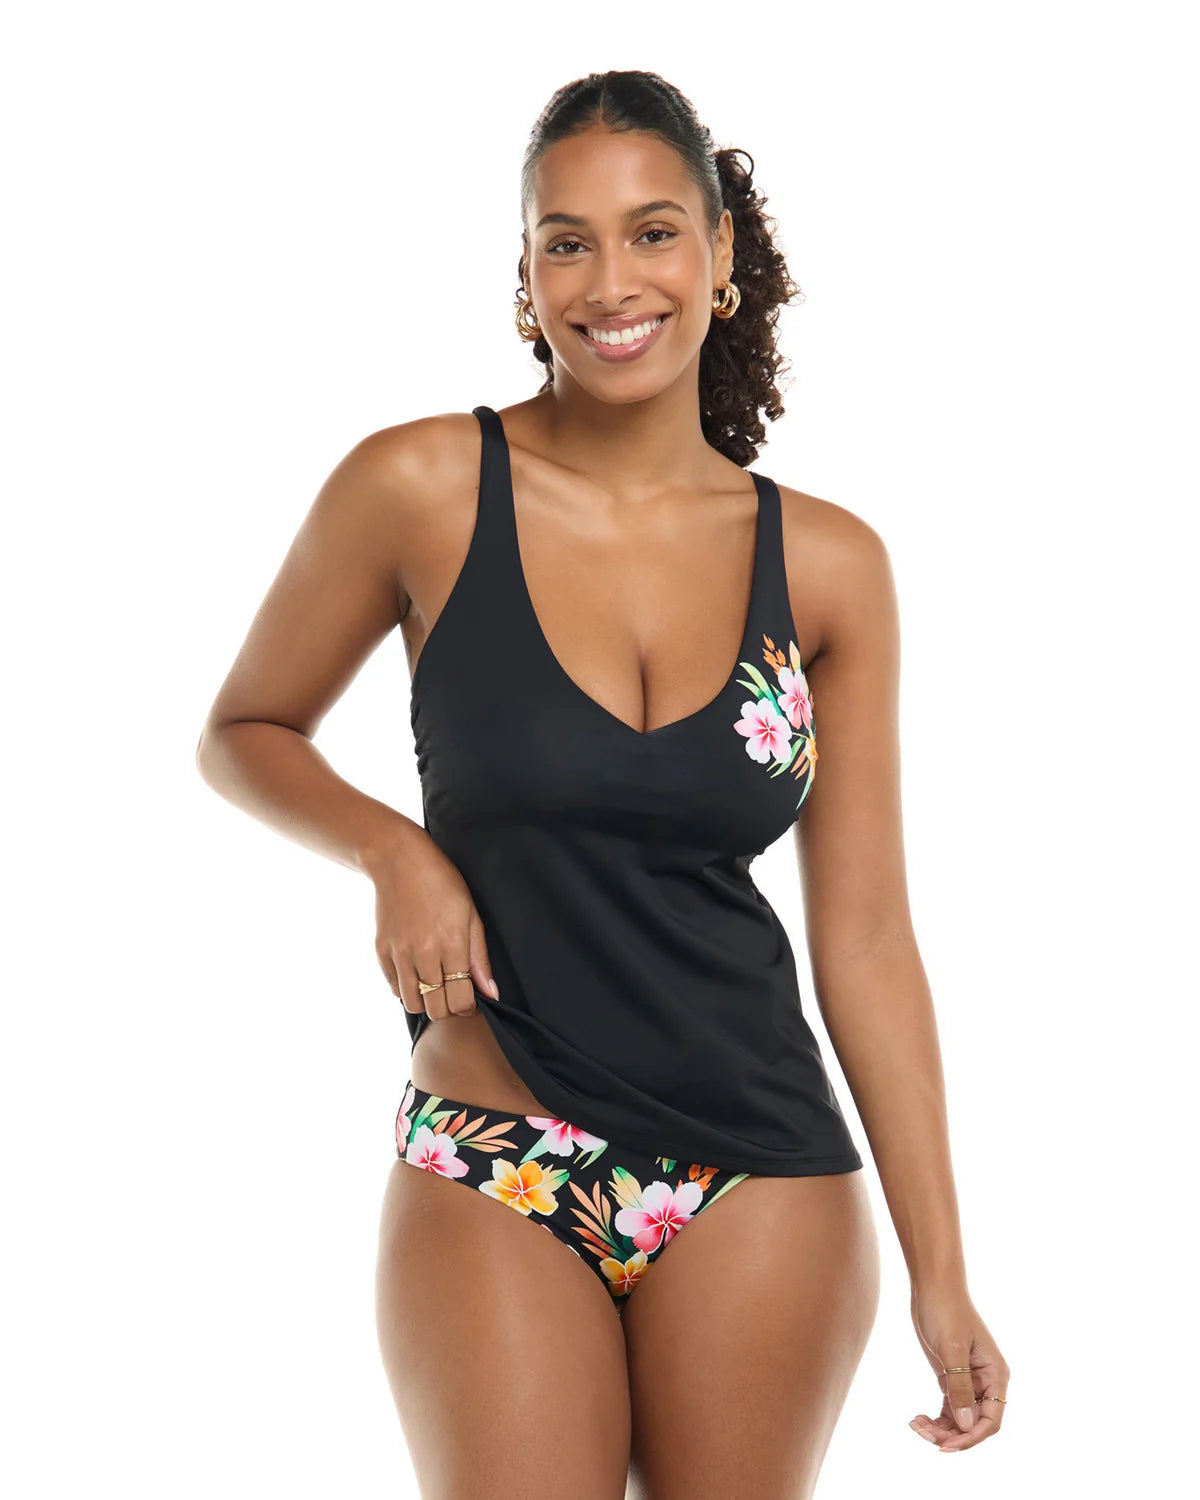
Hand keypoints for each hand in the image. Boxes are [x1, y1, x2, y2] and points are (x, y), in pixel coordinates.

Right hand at [366, 827, 500, 1017]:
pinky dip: (406, 988)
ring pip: (413, 1005)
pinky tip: (416, 970)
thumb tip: (491, 993)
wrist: (399, 861)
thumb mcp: (471, 915)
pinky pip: (394, 989)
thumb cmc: (442, 883)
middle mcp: (424, 954)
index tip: (469, 995)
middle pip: (437, 1010)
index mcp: (452, 944)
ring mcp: (399, 954)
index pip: (460, 1002)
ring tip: (434, 983)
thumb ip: (479, 958)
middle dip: (448, 1006)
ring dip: (426, 1000)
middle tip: (453, 990)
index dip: (468, 1006)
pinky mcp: (381, 952)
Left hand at [908, 1287, 1009, 1452]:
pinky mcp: (951, 1376)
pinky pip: (949, 1407)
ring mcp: (968, 1380)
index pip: (991, 1419)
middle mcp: (986, 1381)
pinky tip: (917, 1418)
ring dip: (941, 1429)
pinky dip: (936, 1417)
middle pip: (974, 1423)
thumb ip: (959, 1386)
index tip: (947, 1445)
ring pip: (960, 1418)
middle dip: (951, 1434)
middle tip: (922, 1433)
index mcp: (995, 1374)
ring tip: (916, 1425)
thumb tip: (967, 1425)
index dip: (972, 1437)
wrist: (933, 1285)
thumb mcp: (951, 1348)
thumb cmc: (946, 1310)